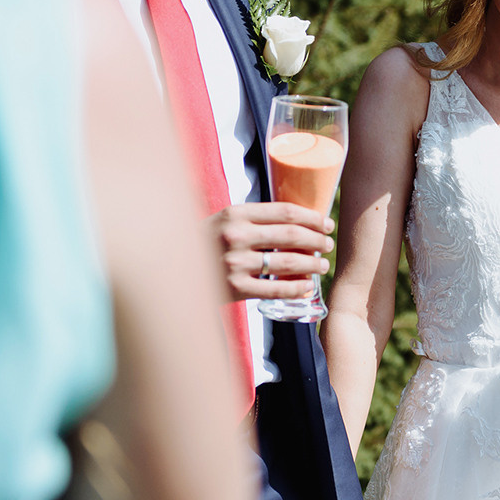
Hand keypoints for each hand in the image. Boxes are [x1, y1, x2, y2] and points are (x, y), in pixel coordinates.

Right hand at [210, 202, 334, 301]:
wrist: (171, 270)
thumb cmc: (204, 242)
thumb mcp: (223, 220)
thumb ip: (252, 219)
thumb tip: (296, 220)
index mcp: (235, 213)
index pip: (286, 212)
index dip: (312, 217)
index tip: (326, 223)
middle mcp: (236, 235)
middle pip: (291, 235)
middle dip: (317, 240)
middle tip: (328, 244)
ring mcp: (235, 263)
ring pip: (287, 262)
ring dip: (312, 264)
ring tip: (322, 265)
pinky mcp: (235, 288)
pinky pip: (275, 288)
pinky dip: (296, 288)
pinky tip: (307, 287)